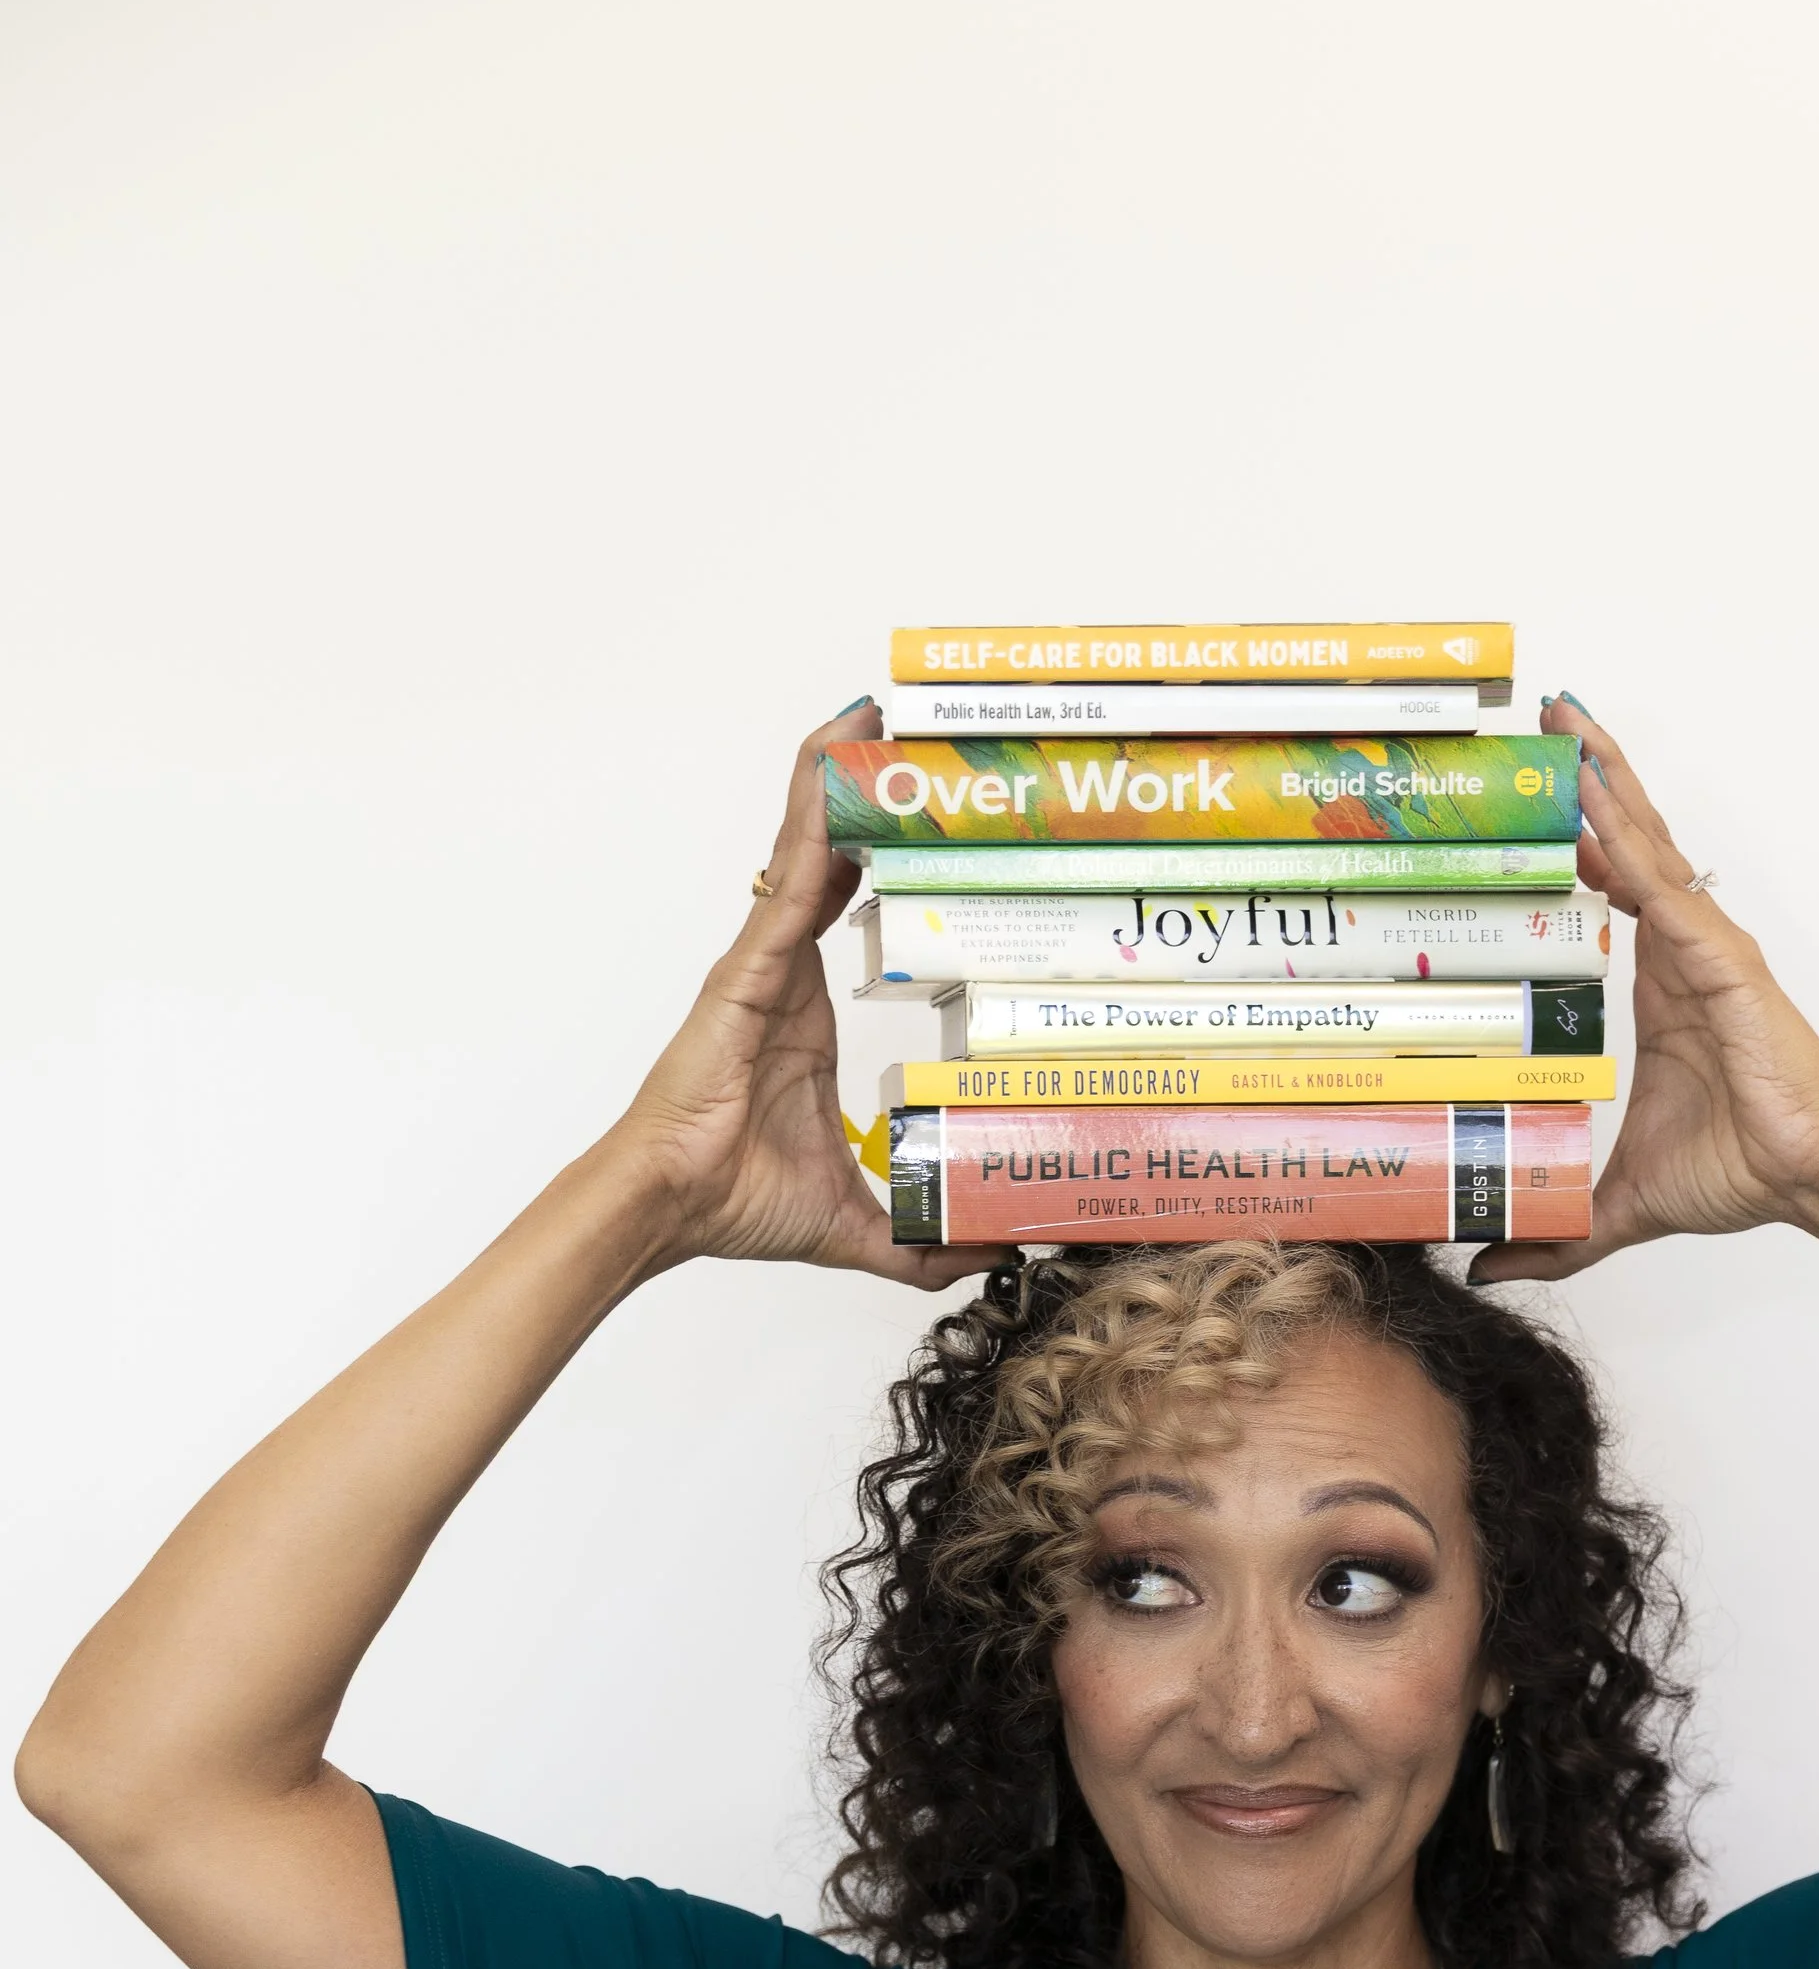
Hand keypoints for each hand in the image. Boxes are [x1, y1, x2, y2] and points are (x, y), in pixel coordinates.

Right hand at [603, 703, 991, 1287]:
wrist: (672, 1206)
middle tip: (914, 733)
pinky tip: (833, 760)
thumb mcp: (863, 1223)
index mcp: (805, 1012)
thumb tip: (995, 1258)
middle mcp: (782, 971)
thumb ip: (928, 1243)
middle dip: (866, 794)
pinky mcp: (748, 966)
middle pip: (830, 858)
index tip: (924, 809)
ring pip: (806, 848)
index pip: (852, 909)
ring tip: (875, 711)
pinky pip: (788, 877)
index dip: (884, 855)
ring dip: (835, 778)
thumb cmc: (733, 1200)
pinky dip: (810, 817)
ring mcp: (761, 961)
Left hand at [1471, 696, 1818, 1284]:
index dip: (1572, 844)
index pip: (1610, 891)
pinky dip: (1629, 842)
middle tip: (1543, 723)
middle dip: (1588, 781)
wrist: (1805, 1178)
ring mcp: (1707, 948)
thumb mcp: (1616, 1204)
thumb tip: (1487, 1269)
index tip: (1528, 808)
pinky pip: (1666, 888)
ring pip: (1647, 845)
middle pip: (1628, 844)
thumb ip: (1554, 1235)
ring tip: (1565, 724)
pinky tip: (1594, 801)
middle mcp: (1683, 952)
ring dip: (1606, 784)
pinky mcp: (1724, 960)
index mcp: (1661, 988)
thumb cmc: (1740, 1171)